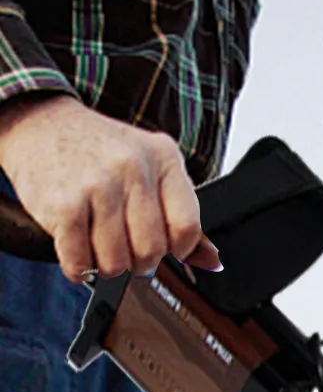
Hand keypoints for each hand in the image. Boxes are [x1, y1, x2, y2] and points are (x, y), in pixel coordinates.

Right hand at [0, 93, 222, 284]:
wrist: (40, 123)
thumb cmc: (98, 153)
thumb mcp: (149, 169)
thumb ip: (180, 214)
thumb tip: (212, 262)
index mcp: (163, 157)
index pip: (187, 227)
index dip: (176, 249)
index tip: (162, 246)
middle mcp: (132, 166)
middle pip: (152, 250)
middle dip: (139, 262)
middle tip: (125, 249)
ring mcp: (97, 183)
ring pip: (118, 261)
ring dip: (107, 266)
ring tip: (99, 246)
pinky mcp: (63, 203)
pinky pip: (81, 260)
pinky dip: (79, 268)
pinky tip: (77, 253)